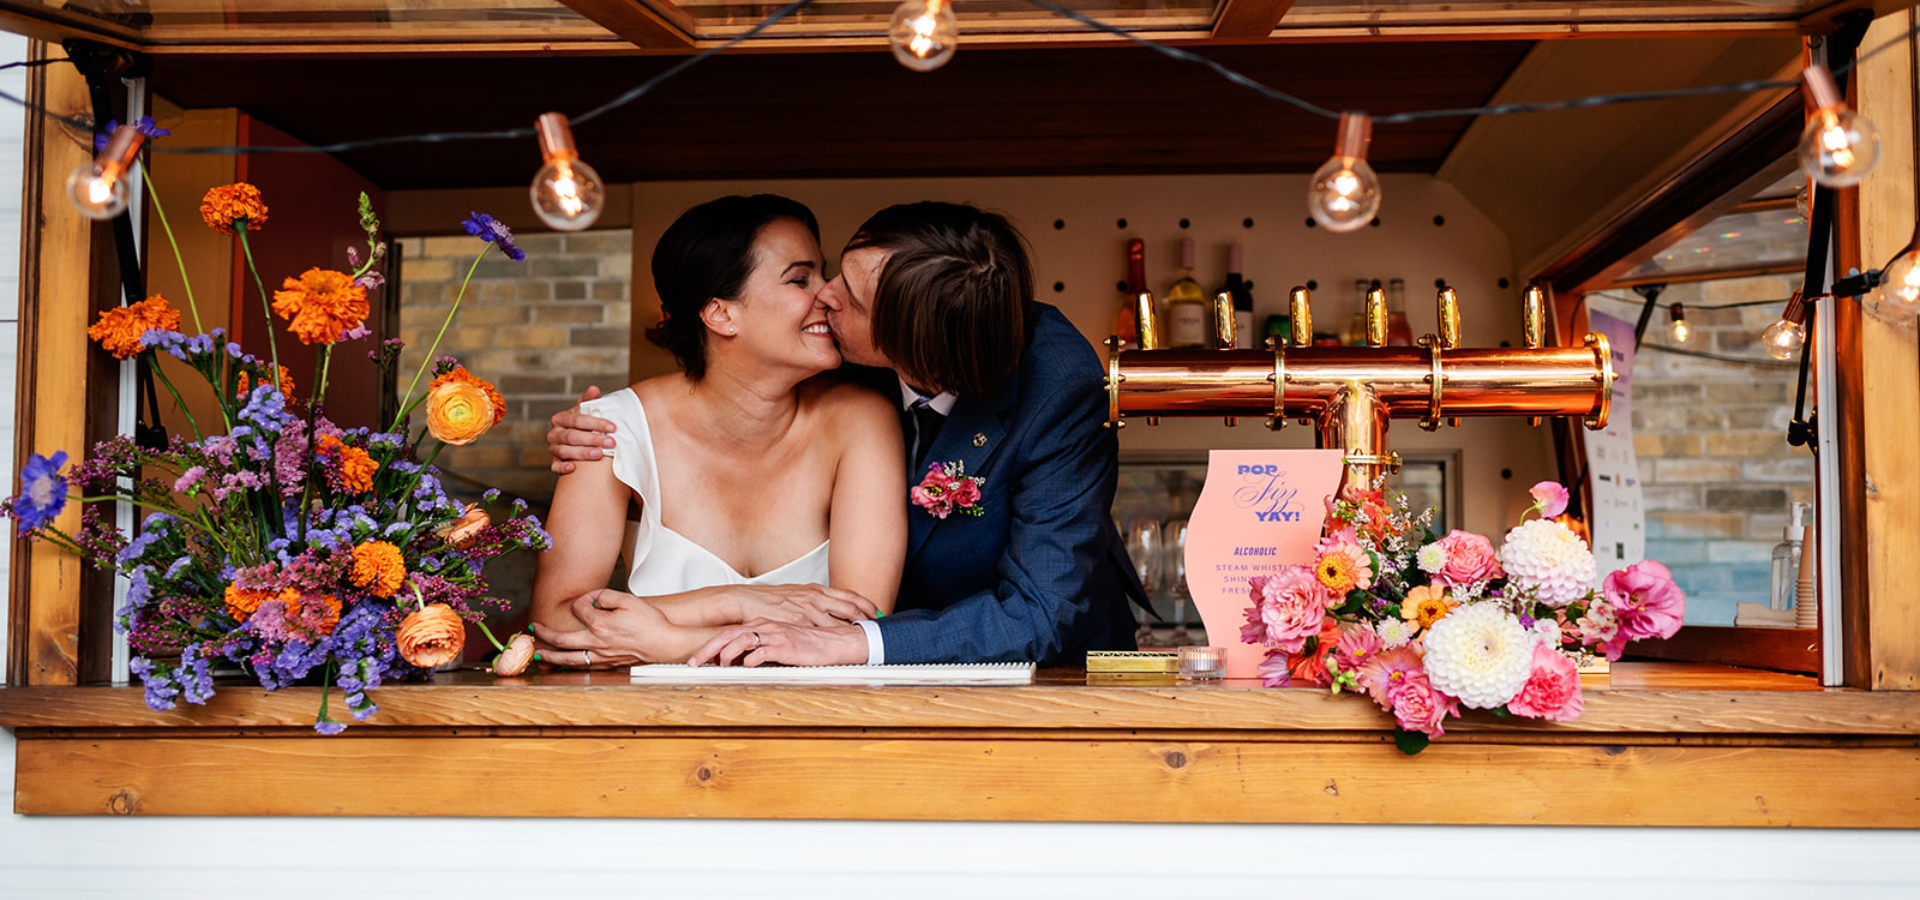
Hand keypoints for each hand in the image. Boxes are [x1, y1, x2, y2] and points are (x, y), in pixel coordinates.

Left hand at [529, 589, 663, 668]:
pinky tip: (562, 664)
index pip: (579, 609)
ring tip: (538, 654)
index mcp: (600, 624)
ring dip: (549, 656)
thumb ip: (606, 596)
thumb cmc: (650, 622)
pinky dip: (568, 665)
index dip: (581, 601)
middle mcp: (596, 642)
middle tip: (532, 629)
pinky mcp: (607, 664)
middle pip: (561, 640)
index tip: (588, 599)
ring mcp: (601, 656)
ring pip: (568, 658)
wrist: (665, 643)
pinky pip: (582, 666)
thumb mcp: (628, 600)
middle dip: (543, 634)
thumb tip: (592, 599)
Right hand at [547, 385, 616, 473]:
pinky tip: (573, 468)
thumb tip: (594, 388)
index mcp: (560, 418)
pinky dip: (562, 467)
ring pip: (565, 451)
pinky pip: (555, 466)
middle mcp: (554, 433)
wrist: (577, 443)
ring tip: (600, 454)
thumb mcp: (585, 412)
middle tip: (612, 442)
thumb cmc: (583, 425)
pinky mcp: (554, 462)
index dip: (596, 423)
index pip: (577, 419)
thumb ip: (589, 401)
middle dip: (593, 439)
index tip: (613, 427)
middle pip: (573, 436)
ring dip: (583, 453)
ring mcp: (553, 448)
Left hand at [687, 620, 868, 667]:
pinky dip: (750, 659)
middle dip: (707, 650)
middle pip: (727, 635)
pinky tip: (744, 667)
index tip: (694, 660)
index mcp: (759, 625)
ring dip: (726, 654)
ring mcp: (774, 634)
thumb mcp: (778, 645)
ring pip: (741, 641)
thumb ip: (758, 649)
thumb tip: (738, 662)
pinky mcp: (785, 644)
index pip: (727, 633)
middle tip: (692, 664)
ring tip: (717, 666)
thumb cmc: (806, 646)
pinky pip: (763, 650)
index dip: (708, 646)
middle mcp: (763, 626)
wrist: (834, 642)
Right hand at [721, 584, 879, 627]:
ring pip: (839, 620)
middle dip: (868, 617)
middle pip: (850, 607)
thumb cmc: (769, 600)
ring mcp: (807, 610)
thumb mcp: (796, 595)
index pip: (849, 595)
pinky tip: (843, 645)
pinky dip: (834, 639)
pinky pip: (821, 632)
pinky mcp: (797, 622)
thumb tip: (829, 608)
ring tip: (869, 638)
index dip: (867, 604)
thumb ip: (814, 601)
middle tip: (881, 626)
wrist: (745, 600)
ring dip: (855, 629)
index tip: (879, 612)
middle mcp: (815, 597)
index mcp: (816, 589)